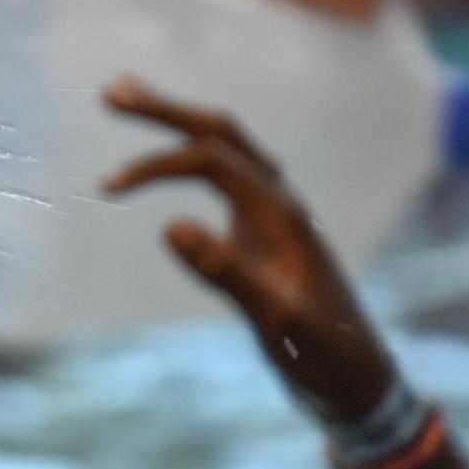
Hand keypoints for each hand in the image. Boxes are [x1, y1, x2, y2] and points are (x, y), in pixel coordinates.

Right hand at [98, 84, 402, 425]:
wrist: (360, 377)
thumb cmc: (322, 353)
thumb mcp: (275, 318)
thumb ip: (227, 271)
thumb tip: (170, 225)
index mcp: (282, 212)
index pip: (211, 160)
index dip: (157, 164)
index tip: (108, 188)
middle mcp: (281, 200)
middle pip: (222, 132)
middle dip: (167, 109)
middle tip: (113, 92)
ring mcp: (276, 213)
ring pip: (226, 145)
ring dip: (180, 120)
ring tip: (131, 99)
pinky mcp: (268, 230)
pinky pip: (229, 171)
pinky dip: (194, 152)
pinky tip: (175, 158)